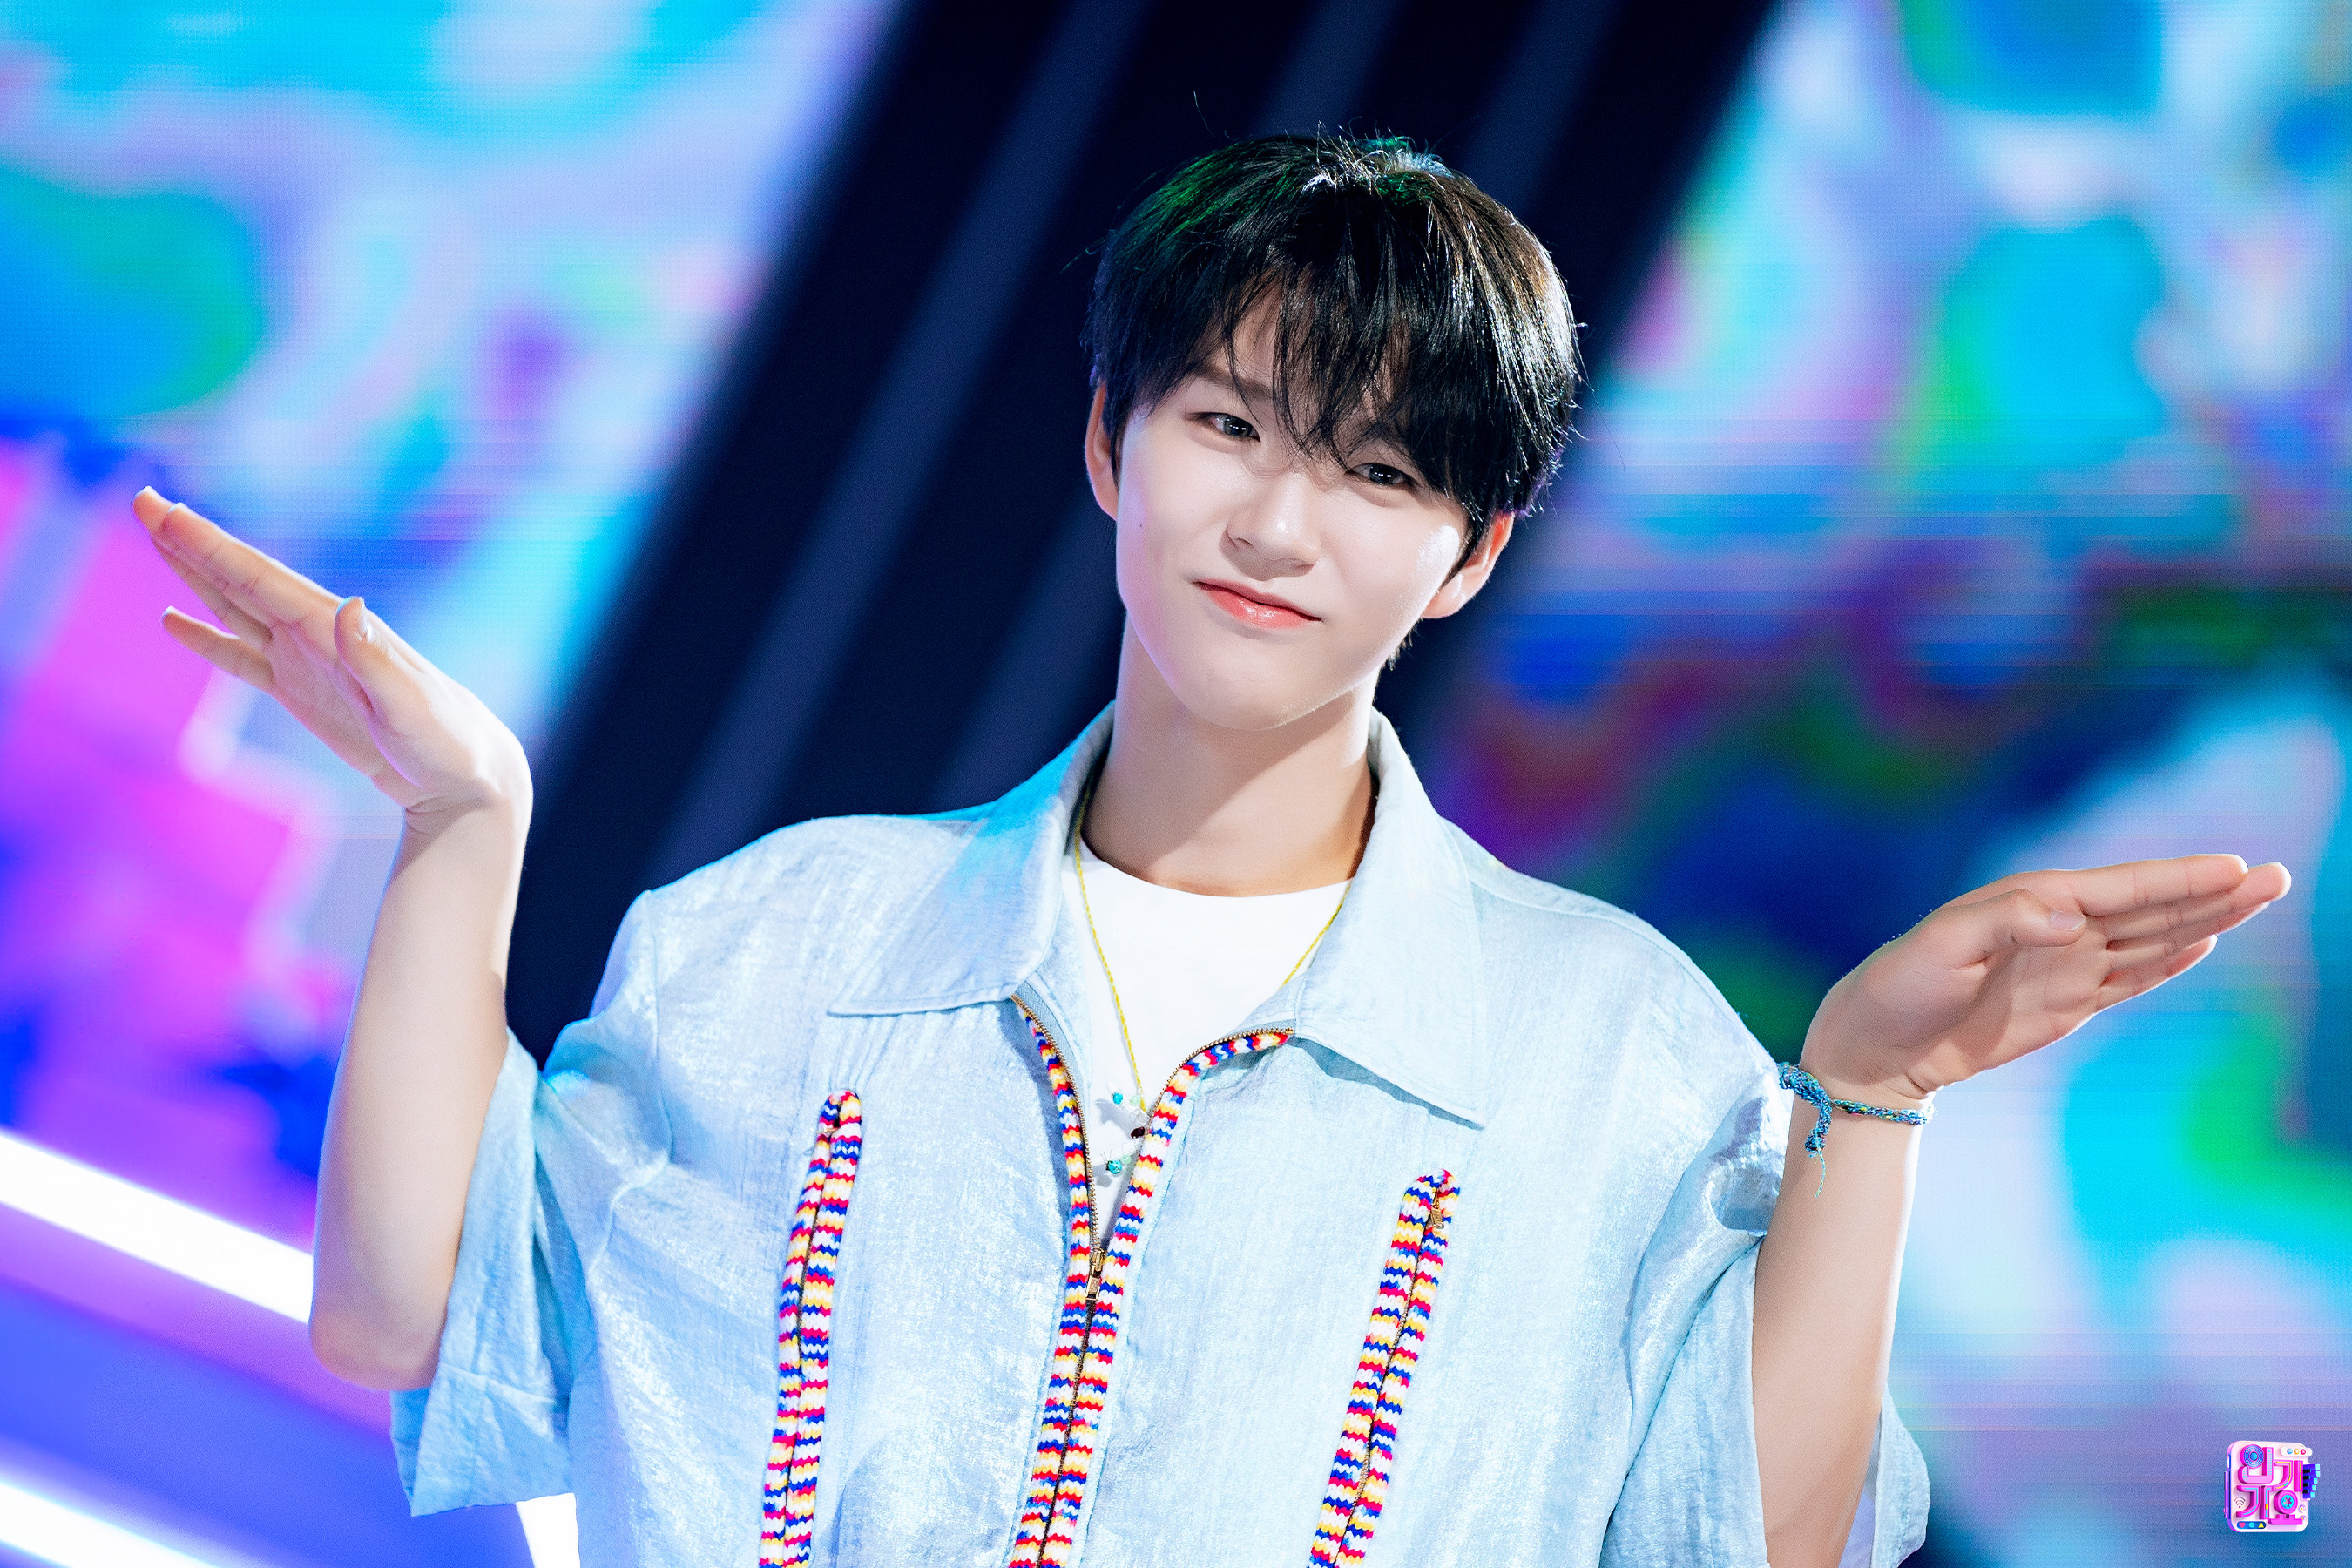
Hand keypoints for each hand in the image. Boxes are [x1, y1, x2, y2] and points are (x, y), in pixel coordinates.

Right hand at [134, 487, 530, 828]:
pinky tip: (173, 620)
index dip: (211, 546)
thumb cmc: (446, 742)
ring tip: (155, 537)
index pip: (262, 579)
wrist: (466, 776)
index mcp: (338, 629)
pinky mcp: (303, 691)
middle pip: (242, 579)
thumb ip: (377, 662)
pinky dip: (207, 636)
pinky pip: (242, 656)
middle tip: (143, 501)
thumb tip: (349, 607)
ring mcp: (308, 660)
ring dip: (196, 573)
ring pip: (237, 606)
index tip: (167, 513)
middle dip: (192, 542)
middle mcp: (320, 633)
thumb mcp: (412, 707)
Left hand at [1802, 856, 2291, 1102]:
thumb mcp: (1941, 949)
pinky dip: (2168, 960)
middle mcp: (2059, 927)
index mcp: (2034, 903)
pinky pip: (2129, 976)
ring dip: (2205, 918)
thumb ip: (2006, 923)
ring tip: (2257, 897)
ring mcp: (2067, 965)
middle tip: (2275, 876)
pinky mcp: (2066, 1003)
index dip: (2178, 879)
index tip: (2233, 869)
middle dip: (2213, 891)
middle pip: (2151, 906)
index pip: (2121, 888)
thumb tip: (2070, 915)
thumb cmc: (1900, 987)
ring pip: (2152, 937)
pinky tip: (2205, 940)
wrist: (1877, 1045)